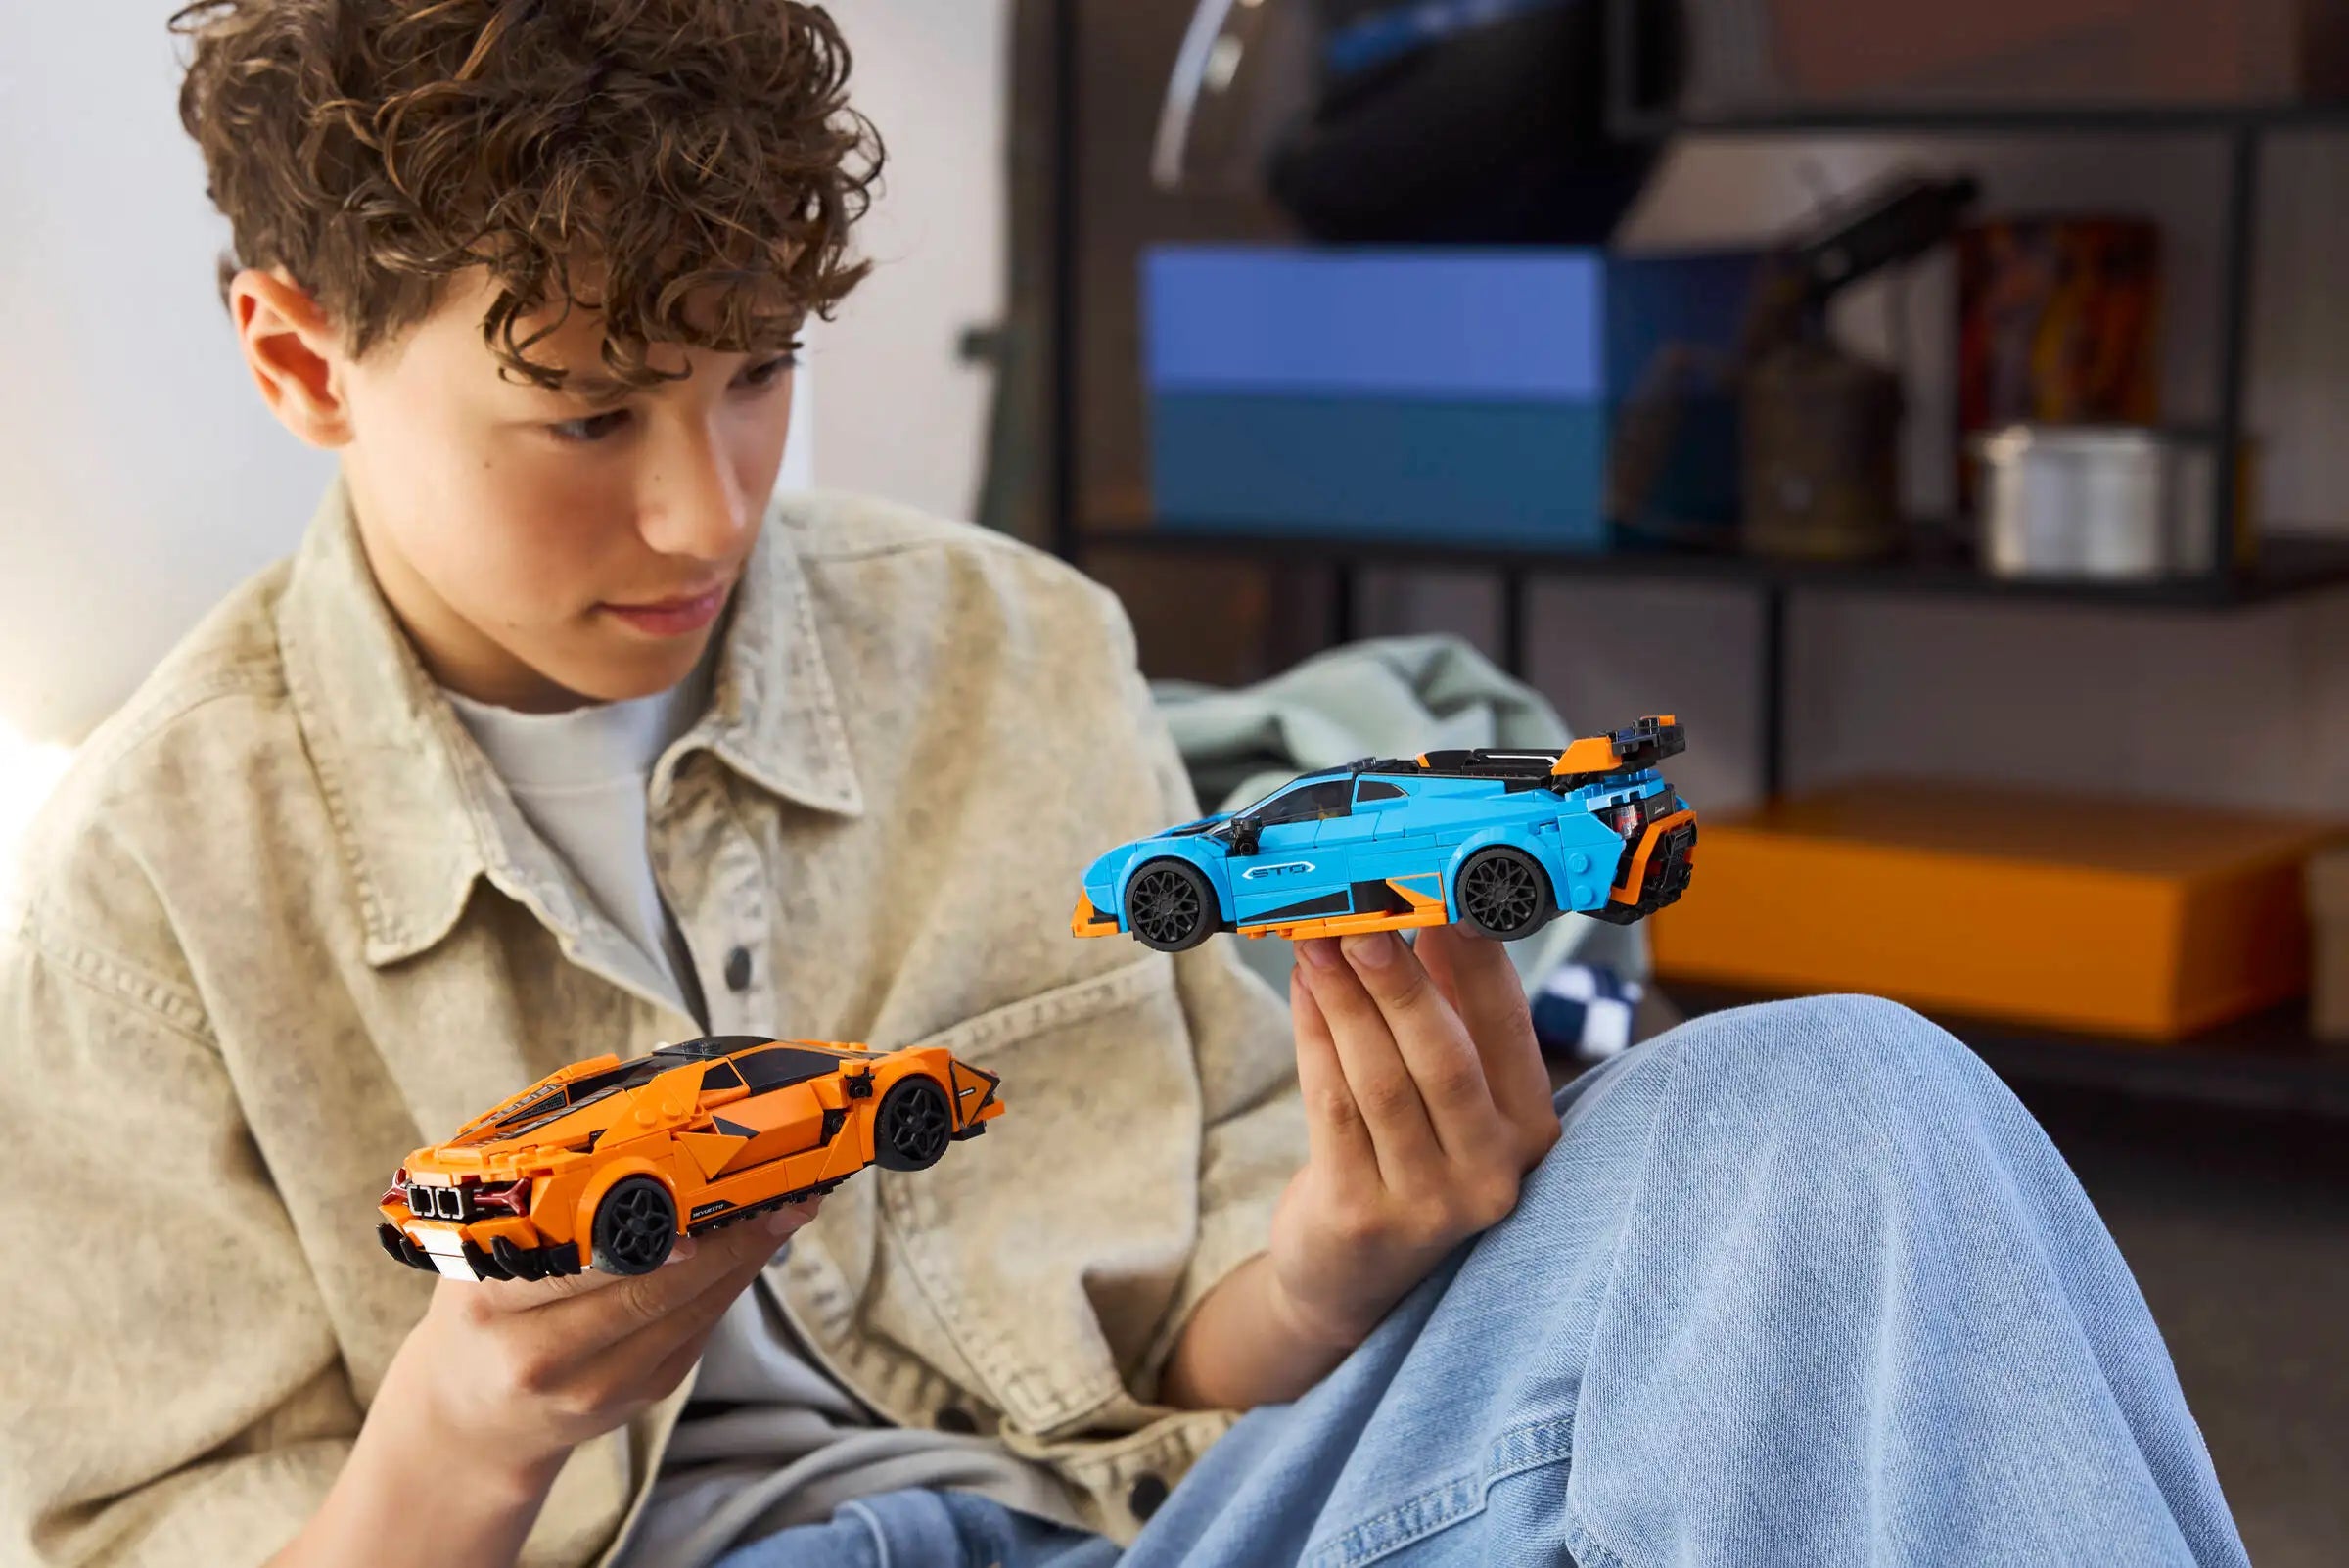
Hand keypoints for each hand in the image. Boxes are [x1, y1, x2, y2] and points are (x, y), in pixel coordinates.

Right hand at [385, 1197, 822, 1476]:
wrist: (471, 1422)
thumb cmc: (483, 1314)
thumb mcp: (481, 1259)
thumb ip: (538, 1209)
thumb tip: (629, 1128)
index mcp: (488, 1305)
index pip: (574, 1263)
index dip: (641, 1236)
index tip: (696, 1199)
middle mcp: (539, 1357)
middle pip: (647, 1292)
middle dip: (722, 1240)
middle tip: (773, 1192)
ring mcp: (595, 1388)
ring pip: (686, 1315)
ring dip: (743, 1260)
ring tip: (784, 1210)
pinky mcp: (639, 1397)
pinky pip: (698, 1333)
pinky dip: (729, 1286)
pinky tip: (755, 1248)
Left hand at [1268, 927, 1559, 1352]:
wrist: (1351, 1278)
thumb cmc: (1408, 1160)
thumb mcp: (1451, 1094)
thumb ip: (1451, 1012)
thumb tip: (1435, 913)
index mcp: (1530, 1127)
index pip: (1508, 1026)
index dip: (1473, 956)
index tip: (1438, 894)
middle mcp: (1493, 1169)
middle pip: (1444, 1056)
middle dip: (1398, 979)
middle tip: (1360, 917)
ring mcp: (1429, 1201)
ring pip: (1381, 1079)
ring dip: (1344, 1000)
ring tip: (1316, 941)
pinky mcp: (1361, 1216)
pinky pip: (1333, 1108)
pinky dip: (1315, 1039)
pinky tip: (1303, 993)